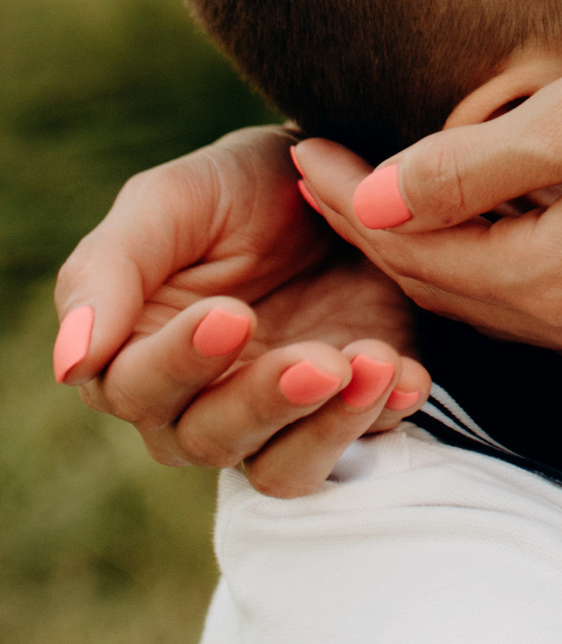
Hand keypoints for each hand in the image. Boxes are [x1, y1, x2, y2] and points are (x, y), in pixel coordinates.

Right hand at [54, 127, 427, 497]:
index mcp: (134, 354)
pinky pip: (362, 446)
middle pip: (209, 438)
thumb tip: (70, 362)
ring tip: (373, 362)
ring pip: (282, 468)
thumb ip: (108, 271)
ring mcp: (278, 416)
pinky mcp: (349, 411)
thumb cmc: (238, 186)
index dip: (178, 362)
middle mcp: (197, 403)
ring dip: (327, 426)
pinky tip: (409, 373)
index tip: (231, 314)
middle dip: (264, 401)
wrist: (348, 174)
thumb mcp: (169, 200)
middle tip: (321, 358)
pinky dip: (386, 416)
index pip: (134, 388)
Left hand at [294, 17, 561, 365]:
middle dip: (382, 233)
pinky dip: (512, 262)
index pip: (417, 250)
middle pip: (453, 290)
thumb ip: (484, 163)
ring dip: (445, 253)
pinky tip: (506, 216)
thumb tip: (380, 196)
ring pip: (507, 302)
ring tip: (396, 194)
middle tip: (328, 173)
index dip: (350, 200)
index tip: (303, 148)